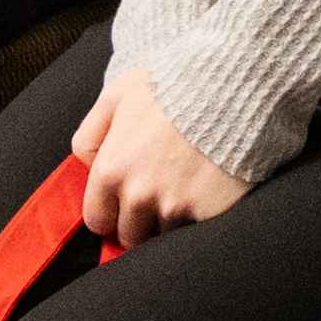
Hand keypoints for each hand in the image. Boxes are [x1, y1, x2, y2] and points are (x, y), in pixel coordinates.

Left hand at [71, 66, 249, 245]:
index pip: (98, 220)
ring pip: (165, 236)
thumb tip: (88, 166)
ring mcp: (176, 207)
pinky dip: (202, 218)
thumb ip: (92, 132)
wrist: (233, 84)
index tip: (127, 202)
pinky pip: (199, 232)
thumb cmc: (175, 85)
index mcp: (111, 171)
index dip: (112, 212)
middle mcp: (138, 195)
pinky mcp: (210, 212)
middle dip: (141, 222)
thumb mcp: (119, 93)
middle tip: (160, 196)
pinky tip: (209, 194)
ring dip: (173, 220)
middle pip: (130, 236)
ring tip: (188, 190)